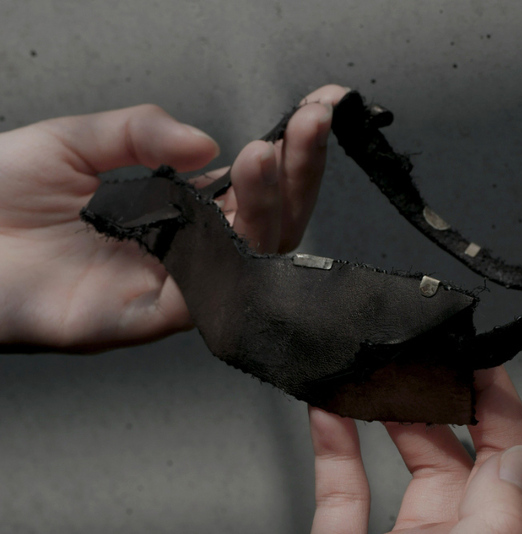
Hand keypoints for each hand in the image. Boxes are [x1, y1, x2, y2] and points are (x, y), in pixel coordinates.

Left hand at [0, 84, 348, 351]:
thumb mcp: (74, 141)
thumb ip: (141, 133)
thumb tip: (208, 143)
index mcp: (173, 211)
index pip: (252, 183)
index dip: (291, 149)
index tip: (318, 110)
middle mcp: (182, 250)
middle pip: (268, 223)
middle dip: (299, 172)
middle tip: (310, 127)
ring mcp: (169, 285)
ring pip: (251, 260)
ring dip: (271, 206)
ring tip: (267, 156)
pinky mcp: (146, 318)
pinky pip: (210, 296)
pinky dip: (233, 255)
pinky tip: (237, 208)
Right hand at [309, 324, 521, 533]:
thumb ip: (502, 510)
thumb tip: (514, 457)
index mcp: (514, 532)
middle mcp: (472, 526)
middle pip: (486, 434)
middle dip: (472, 378)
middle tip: (457, 335)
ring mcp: (418, 532)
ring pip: (418, 449)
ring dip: (399, 404)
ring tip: (388, 365)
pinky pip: (346, 485)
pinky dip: (335, 444)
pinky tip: (327, 410)